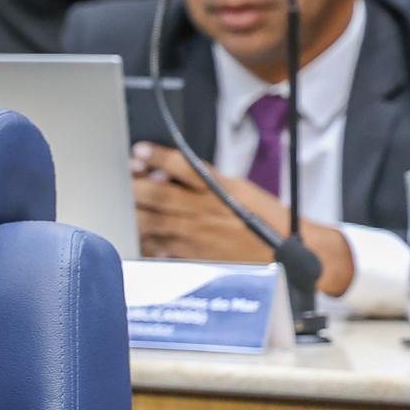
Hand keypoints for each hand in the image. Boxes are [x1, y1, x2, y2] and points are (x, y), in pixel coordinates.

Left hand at [130, 142, 353, 294]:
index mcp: (220, 191)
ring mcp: (195, 237)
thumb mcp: (239, 190)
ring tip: (116, 202)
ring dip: (131, 211)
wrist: (292, 255)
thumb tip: (165, 172)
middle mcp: (205, 213)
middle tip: (118, 177)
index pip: (185, 168)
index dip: (158, 158)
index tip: (139, 151)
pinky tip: (129, 232)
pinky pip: (158, 249)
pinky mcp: (191, 258)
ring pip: (152, 222)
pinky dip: (141, 240)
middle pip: (159, 196)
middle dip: (133, 186)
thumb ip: (204, 180)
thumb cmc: (266, 221)